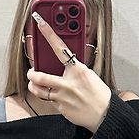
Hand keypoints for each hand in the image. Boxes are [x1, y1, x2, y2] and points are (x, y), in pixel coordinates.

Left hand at [27, 11, 111, 132]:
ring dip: (34, 86)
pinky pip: (50, 102)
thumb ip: (75, 68)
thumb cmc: (99, 94)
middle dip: (33, 73)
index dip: (49, 34)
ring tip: (35, 84)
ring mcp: (64, 97)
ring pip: (40, 90)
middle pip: (40, 76)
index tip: (40, 23)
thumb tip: (64, 61)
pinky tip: (58, 98)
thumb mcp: (90, 75)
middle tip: (32, 72)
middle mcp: (69, 83)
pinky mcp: (61, 109)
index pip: (60, 48)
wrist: (105, 115)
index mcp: (78, 70)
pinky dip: (51, 99)